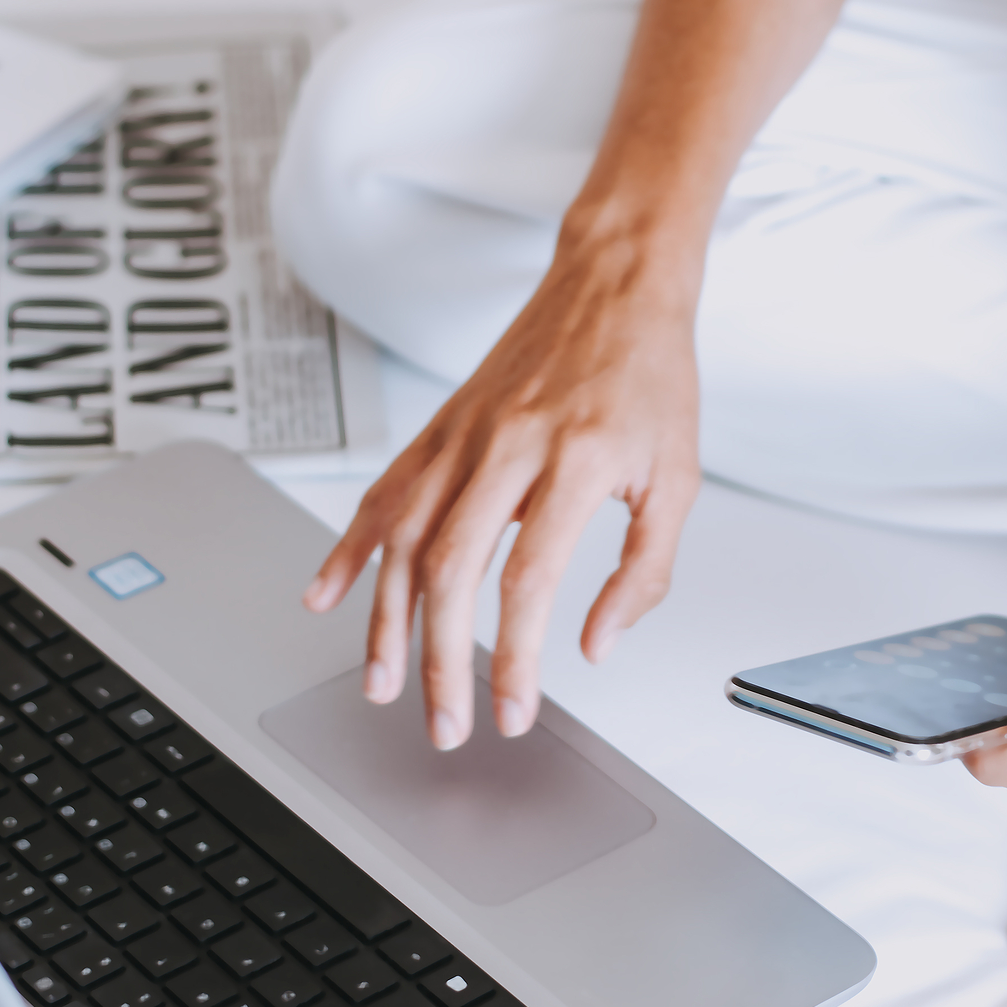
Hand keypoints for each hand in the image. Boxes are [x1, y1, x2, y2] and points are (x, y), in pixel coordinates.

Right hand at [304, 237, 703, 747]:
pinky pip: (383, 494)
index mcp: (576, 461)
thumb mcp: (679, 478)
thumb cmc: (651, 378)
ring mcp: (463, 435)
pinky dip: (350, 548)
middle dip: (439, 661)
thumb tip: (596, 645)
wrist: (614, 282)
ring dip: (384, 621)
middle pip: (450, 570)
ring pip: (403, 538)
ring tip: (381, 684)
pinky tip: (328, 595)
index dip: (512, 658)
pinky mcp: (439, 428)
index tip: (510, 713)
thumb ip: (645, 571)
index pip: (528, 580)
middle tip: (444, 724)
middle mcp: (508, 446)